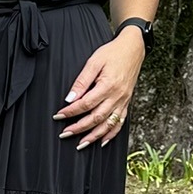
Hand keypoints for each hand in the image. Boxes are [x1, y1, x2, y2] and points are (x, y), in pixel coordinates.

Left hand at [56, 28, 143, 147]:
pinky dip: (111, 134)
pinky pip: (120, 123)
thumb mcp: (94, 61)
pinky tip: (102, 141)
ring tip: (81, 144)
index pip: (86, 104)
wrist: (133, 48)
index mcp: (108, 85)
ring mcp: (123, 101)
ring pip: (108, 124)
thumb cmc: (113, 53)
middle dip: (79, 128)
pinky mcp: (126, 103)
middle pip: (96, 118)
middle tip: (65, 134)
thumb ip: (81, 81)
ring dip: (94, 136)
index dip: (71, 112)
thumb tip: (70, 98)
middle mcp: (117, 96)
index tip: (59, 116)